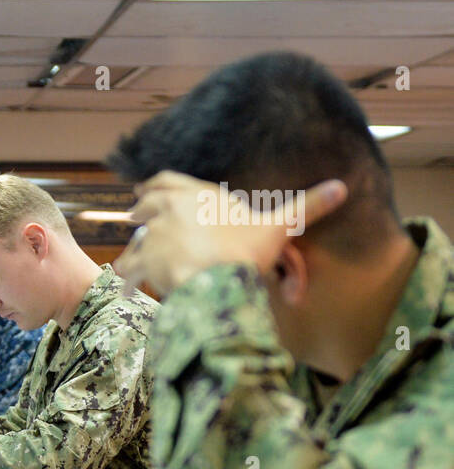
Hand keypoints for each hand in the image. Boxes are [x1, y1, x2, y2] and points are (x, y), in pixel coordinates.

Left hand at [116, 171, 347, 294]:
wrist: (218, 277)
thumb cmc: (248, 251)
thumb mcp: (279, 227)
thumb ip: (307, 207)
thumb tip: (343, 186)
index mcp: (197, 195)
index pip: (170, 181)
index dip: (157, 184)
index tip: (145, 188)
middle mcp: (170, 209)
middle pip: (146, 205)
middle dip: (139, 210)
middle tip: (132, 216)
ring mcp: (154, 233)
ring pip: (137, 239)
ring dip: (133, 248)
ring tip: (128, 259)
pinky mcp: (145, 260)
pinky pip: (131, 268)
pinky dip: (128, 278)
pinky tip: (124, 287)